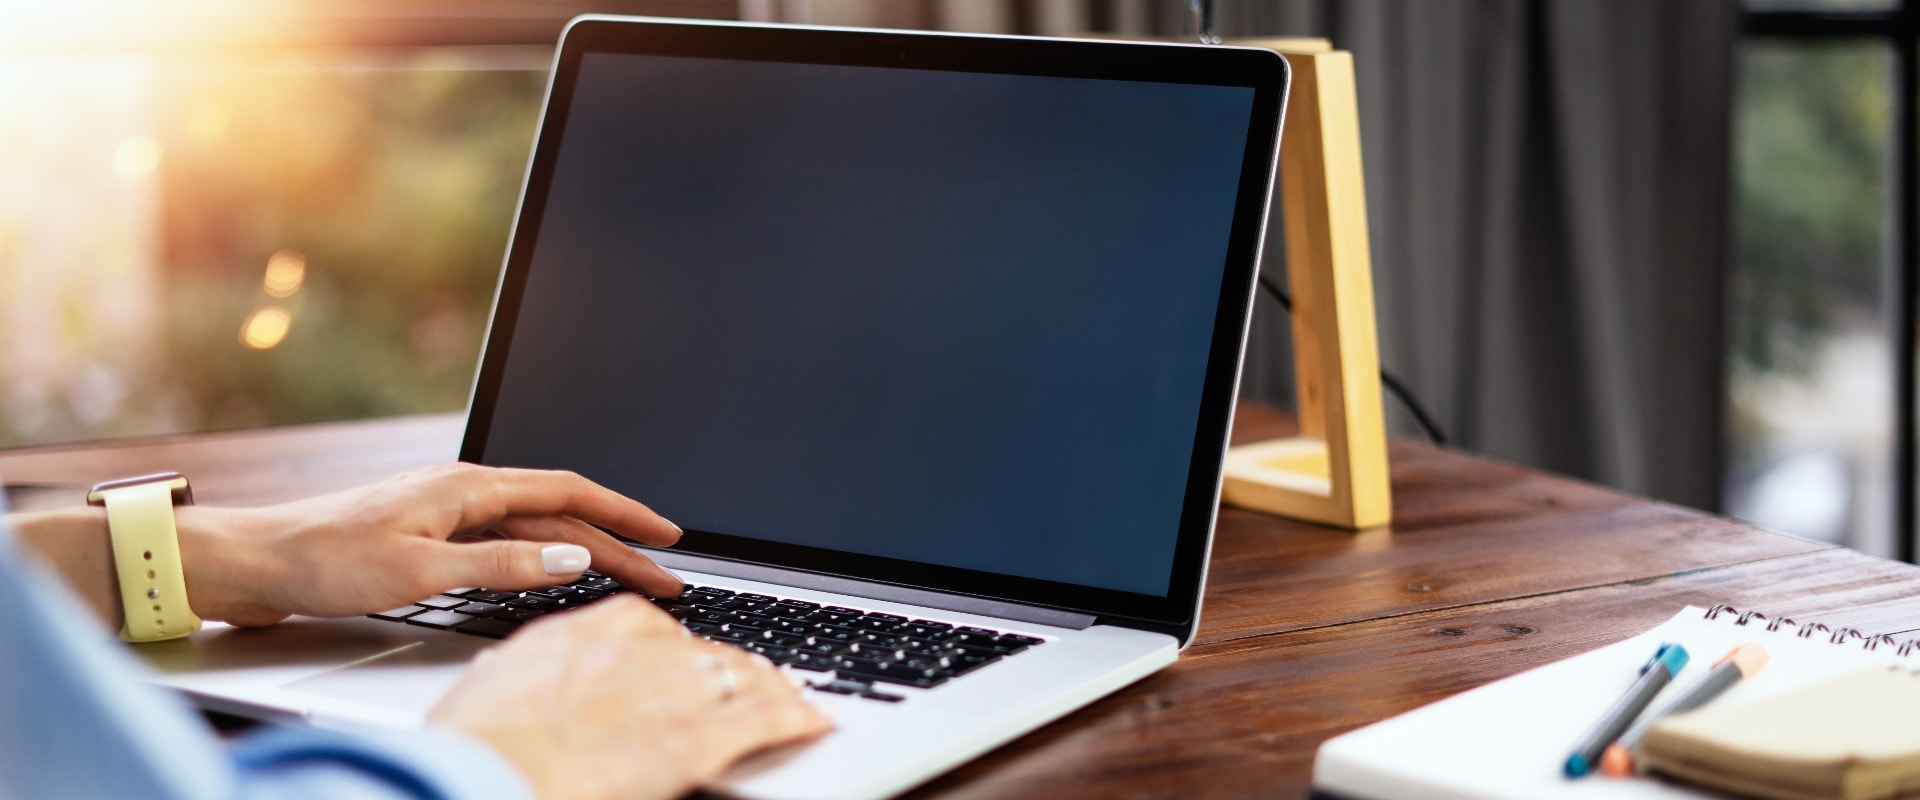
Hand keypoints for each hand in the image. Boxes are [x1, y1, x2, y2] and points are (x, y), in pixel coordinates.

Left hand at [176, 463, 685, 625]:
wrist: (255, 560)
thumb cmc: (325, 558)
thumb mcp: (421, 569)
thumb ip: (502, 563)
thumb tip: (571, 554)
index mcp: (468, 487)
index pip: (568, 493)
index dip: (624, 513)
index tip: (667, 535)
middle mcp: (463, 491)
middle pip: (560, 514)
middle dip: (617, 542)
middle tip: (663, 574)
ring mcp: (447, 511)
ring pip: (535, 527)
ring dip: (584, 549)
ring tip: (624, 573)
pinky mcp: (429, 534)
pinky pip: (506, 539)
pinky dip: (543, 554)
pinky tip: (552, 569)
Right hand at [429, 595, 832, 799]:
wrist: (486, 775)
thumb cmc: (476, 747)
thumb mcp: (495, 688)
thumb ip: (527, 675)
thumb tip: (517, 681)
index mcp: (586, 631)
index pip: (651, 622)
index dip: (680, 646)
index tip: (689, 656)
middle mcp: (639, 649)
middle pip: (705, 649)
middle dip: (733, 667)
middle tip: (755, 678)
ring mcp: (675, 689)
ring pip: (746, 675)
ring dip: (774, 688)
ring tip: (792, 699)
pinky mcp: (701, 737)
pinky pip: (767, 718)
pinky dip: (798, 720)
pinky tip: (814, 723)